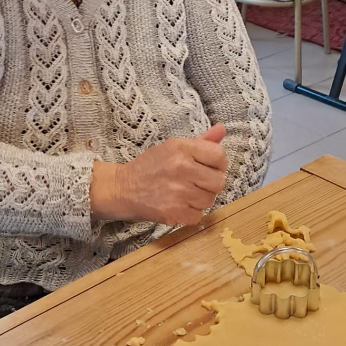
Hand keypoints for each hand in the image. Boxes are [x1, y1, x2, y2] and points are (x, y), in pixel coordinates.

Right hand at [90, 124, 227, 226]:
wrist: (122, 189)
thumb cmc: (150, 166)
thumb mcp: (172, 147)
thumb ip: (201, 141)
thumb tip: (222, 129)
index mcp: (181, 148)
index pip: (219, 156)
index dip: (218, 164)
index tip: (209, 168)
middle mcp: (181, 168)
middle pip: (219, 181)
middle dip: (210, 184)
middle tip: (196, 183)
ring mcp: (178, 192)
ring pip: (210, 200)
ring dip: (200, 199)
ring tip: (184, 193)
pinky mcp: (174, 213)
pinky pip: (198, 216)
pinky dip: (190, 214)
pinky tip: (178, 205)